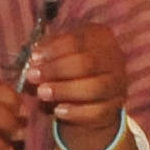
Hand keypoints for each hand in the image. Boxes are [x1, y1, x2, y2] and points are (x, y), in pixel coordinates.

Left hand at [19, 22, 130, 149]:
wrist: (90, 96)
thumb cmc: (70, 67)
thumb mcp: (60, 54)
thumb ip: (47, 55)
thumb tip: (34, 61)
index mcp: (101, 37)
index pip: (78, 40)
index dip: (54, 49)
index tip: (34, 58)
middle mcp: (114, 58)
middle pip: (87, 63)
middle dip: (56, 70)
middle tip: (32, 76)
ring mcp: (117, 84)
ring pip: (94, 88)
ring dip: (64, 90)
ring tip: (41, 93)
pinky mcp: (114, 107)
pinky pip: (97, 111)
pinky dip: (76, 112)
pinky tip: (58, 111)